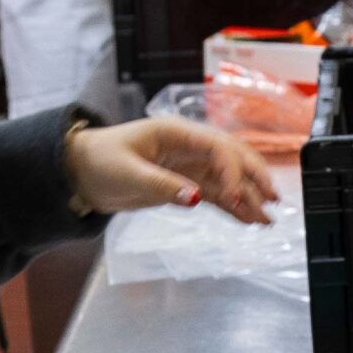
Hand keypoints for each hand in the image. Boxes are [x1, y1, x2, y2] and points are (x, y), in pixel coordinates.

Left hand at [65, 118, 278, 221]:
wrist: (79, 173)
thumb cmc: (99, 163)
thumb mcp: (128, 175)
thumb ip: (163, 186)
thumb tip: (196, 199)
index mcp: (176, 133)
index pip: (217, 146)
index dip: (231, 169)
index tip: (235, 196)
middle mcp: (188, 146)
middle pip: (232, 158)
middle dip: (253, 178)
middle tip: (273, 199)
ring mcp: (188, 165)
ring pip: (227, 179)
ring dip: (247, 197)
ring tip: (268, 219)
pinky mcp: (184, 183)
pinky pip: (215, 194)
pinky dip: (232, 206)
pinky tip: (249, 219)